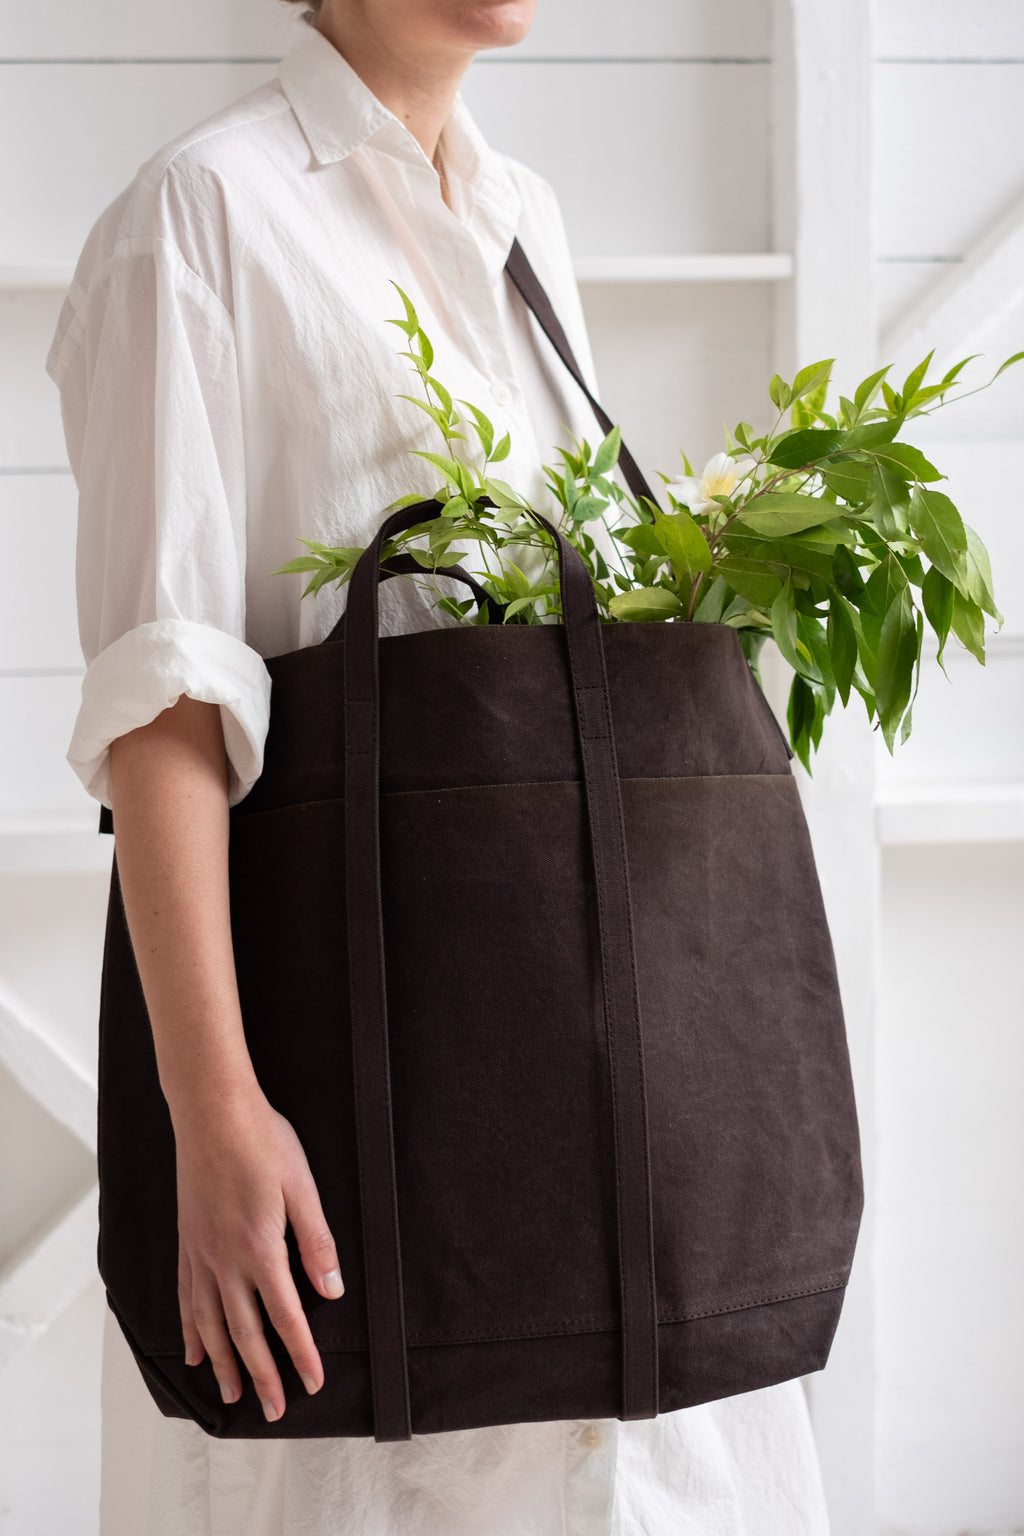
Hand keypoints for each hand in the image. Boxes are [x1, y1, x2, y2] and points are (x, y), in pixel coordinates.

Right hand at [173, 1082, 343, 1421]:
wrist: (212, 1112)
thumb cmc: (262, 1142)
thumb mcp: (302, 1186)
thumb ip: (317, 1240)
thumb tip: (331, 1288)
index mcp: (260, 1249)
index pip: (285, 1316)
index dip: (300, 1353)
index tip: (312, 1383)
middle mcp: (225, 1260)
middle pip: (245, 1332)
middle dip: (261, 1375)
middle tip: (273, 1411)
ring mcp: (201, 1252)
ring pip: (210, 1323)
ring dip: (223, 1363)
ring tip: (232, 1395)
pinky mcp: (188, 1241)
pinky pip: (186, 1297)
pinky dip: (190, 1330)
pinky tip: (192, 1351)